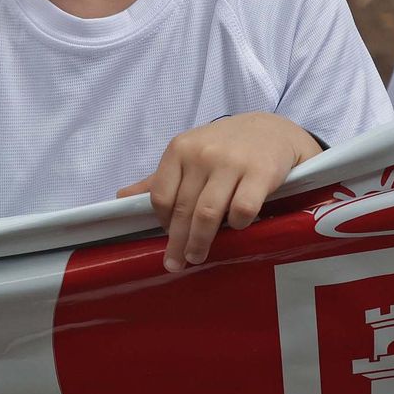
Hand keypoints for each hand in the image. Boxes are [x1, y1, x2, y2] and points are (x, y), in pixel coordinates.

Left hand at [117, 114, 321, 272]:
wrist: (272, 130)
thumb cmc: (225, 146)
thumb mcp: (189, 154)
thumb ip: (159, 178)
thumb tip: (122, 198)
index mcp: (180, 148)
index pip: (160, 195)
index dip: (161, 222)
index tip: (167, 236)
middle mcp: (203, 153)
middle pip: (183, 209)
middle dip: (177, 242)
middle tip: (175, 263)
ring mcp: (232, 162)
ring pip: (208, 214)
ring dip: (200, 241)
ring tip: (198, 256)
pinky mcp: (260, 173)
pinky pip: (242, 210)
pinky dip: (237, 225)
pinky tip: (237, 228)